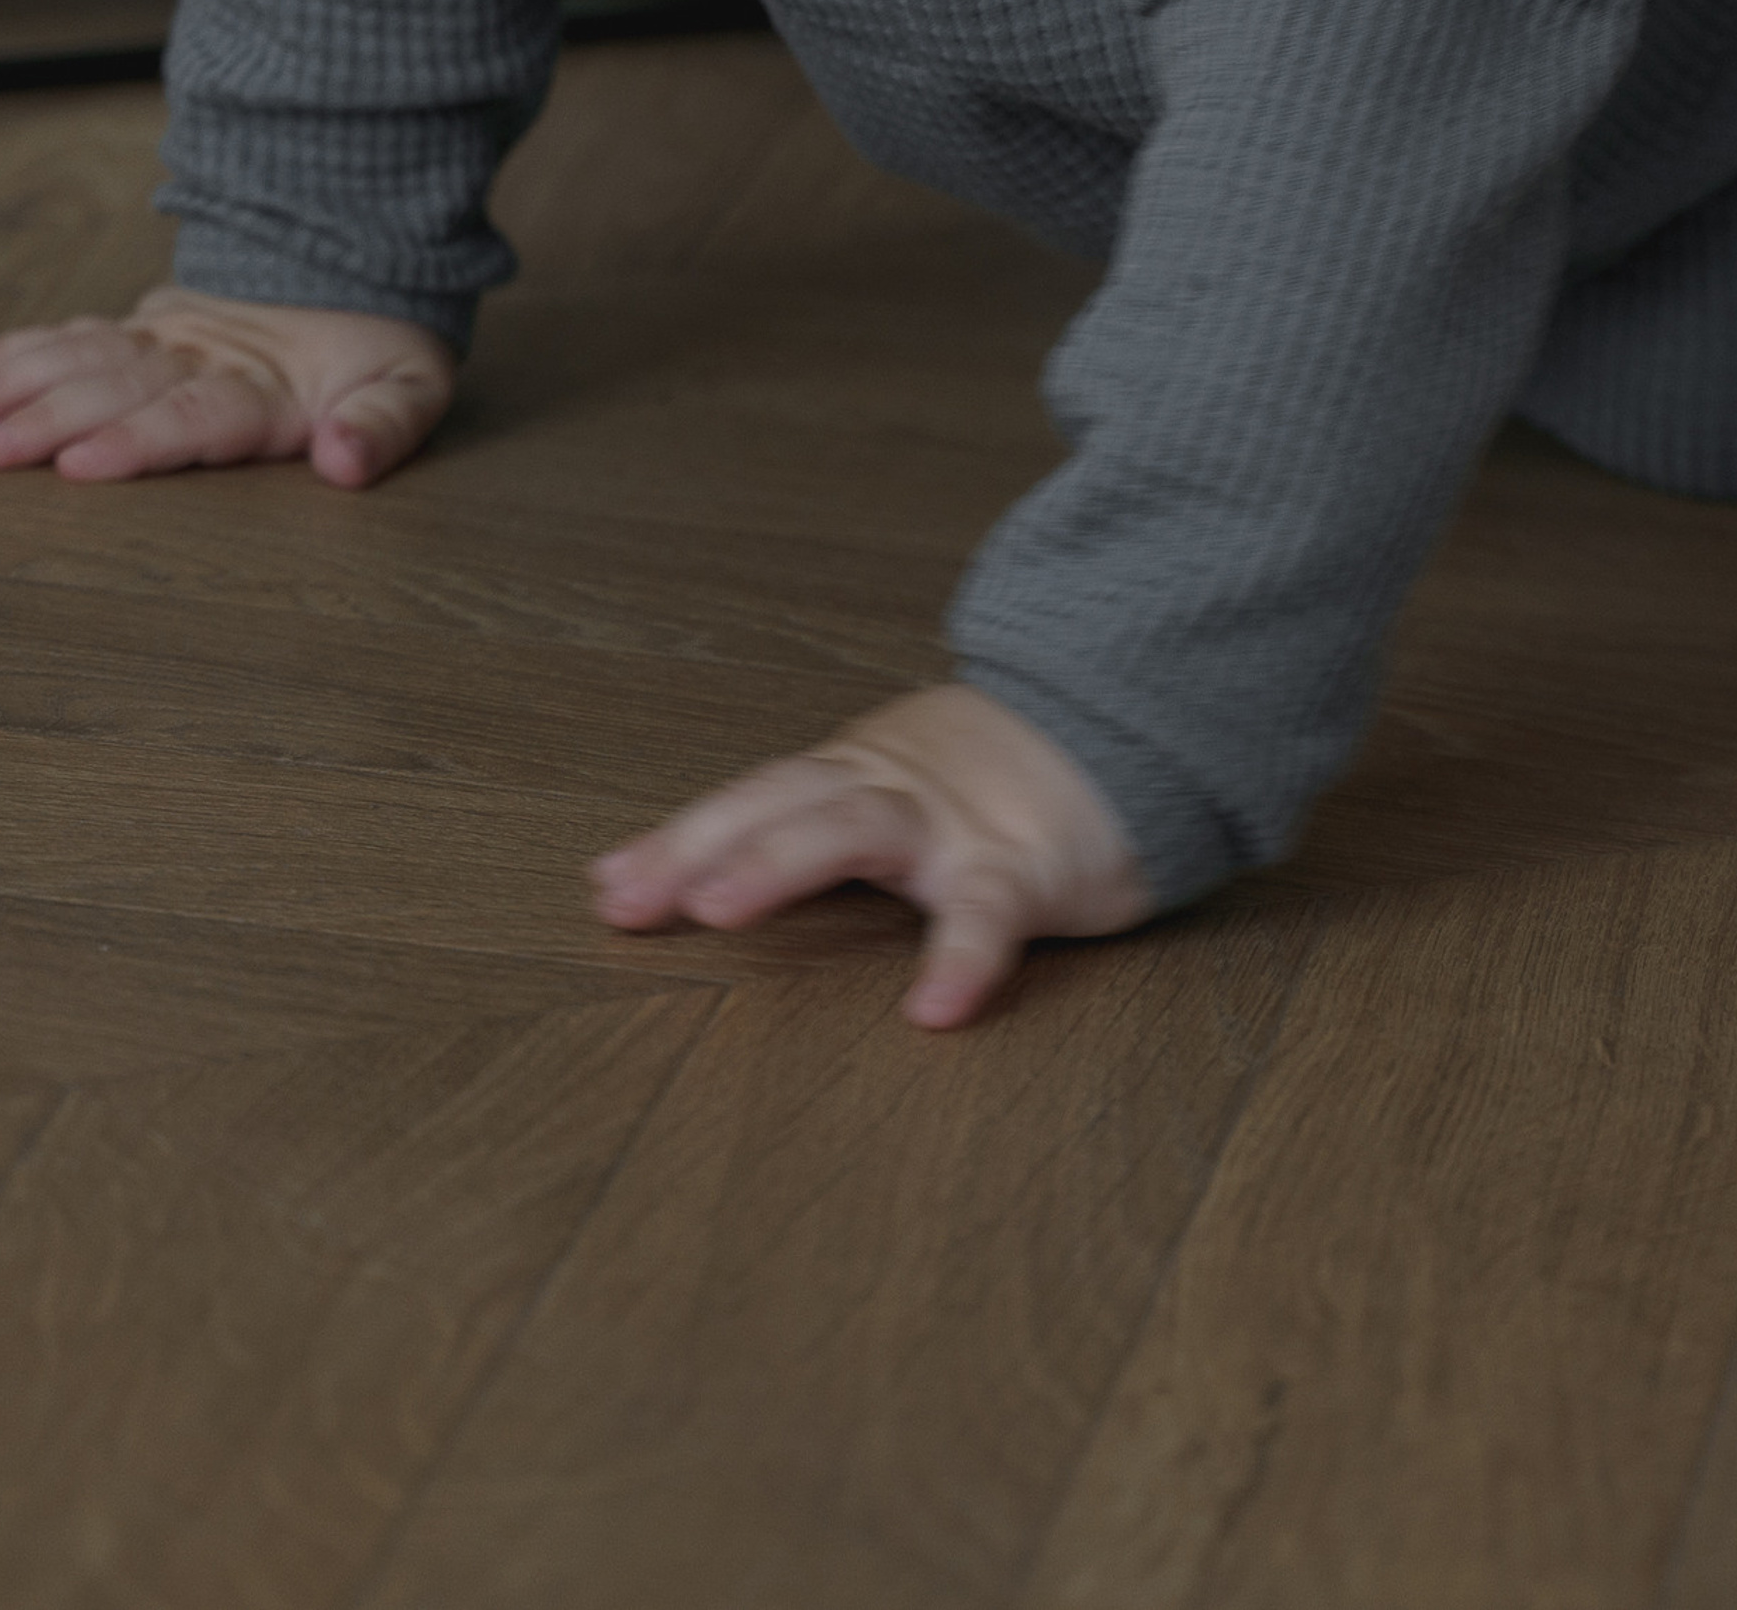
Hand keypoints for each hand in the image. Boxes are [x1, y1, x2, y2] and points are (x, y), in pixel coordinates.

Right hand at [0, 284, 452, 485]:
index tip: (83, 463)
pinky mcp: (134, 328)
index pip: (194, 415)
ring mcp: (160, 339)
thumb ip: (383, 425)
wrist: (353, 261)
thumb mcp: (413, 385)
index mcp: (264, 385)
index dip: (140, 439)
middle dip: (50, 419)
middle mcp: (199, 357)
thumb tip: (344, 461)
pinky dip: (12, 356)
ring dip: (17, 385)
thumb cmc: (378, 345)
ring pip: (78, 358)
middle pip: (117, 389)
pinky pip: (65, 338)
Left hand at [592, 680, 1152, 1028]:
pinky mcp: (1027, 863)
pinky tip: (933, 1009)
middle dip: (700, 845)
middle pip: (782, 802)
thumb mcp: (900, 788)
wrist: (1131, 727)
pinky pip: (988, 914)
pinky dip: (961, 958)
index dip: (679, 838)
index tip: (606, 883)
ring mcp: (955, 822)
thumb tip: (695, 878)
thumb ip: (820, 822)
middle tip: (630, 898)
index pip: (754, 800)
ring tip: (720, 907)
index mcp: (860, 774)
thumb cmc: (1001, 778)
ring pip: (858, 826)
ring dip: (782, 859)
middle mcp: (892, 788)